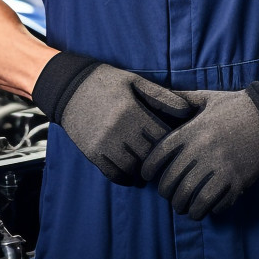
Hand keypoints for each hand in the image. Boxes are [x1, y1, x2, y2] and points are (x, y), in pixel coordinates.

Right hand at [32, 52, 194, 184]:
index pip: (161, 137)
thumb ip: (162, 96)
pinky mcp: (92, 153)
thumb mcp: (135, 82)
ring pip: (132, 168)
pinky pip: (114, 174)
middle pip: (149, 155)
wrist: (70, 87)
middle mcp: (118, 130)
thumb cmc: (108, 83)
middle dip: (158, 157)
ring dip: (142, 168)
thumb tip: (189, 110)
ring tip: (148, 163)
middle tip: (166, 157)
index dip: (172, 141)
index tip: (176, 141)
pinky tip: (130, 169)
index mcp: (132, 111)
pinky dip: (125, 176)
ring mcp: (103, 144)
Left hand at [141, 78, 258, 220]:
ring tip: (185, 208)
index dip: (149, 169)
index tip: (147, 176)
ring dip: (186, 207)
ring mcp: (220, 168)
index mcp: (191, 131)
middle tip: (170, 196)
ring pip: (192, 199)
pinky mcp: (238, 181)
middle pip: (173, 183)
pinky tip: (207, 207)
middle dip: (167, 194)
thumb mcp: (206, 97)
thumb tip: (160, 93)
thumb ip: (182, 98)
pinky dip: (208, 210)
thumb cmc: (235, 105)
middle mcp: (202, 151)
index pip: (159, 156)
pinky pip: (216, 204)